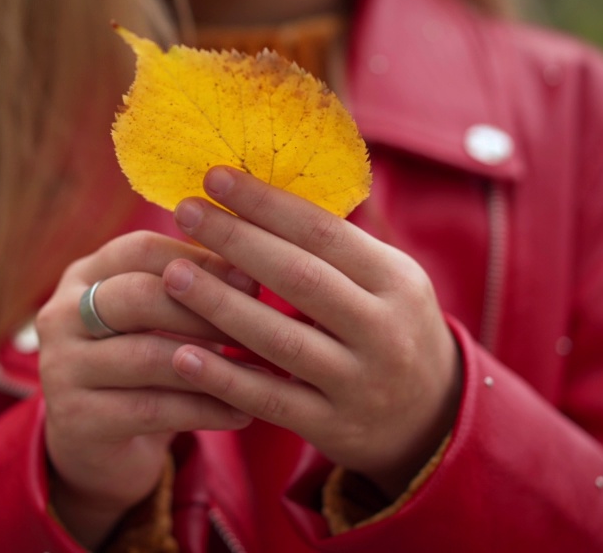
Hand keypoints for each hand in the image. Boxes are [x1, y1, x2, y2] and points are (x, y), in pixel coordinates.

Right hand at [35, 231, 253, 547]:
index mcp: (83, 275)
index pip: (142, 249)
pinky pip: (153, 409)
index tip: (252, 278)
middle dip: (205, 310)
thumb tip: (254, 274)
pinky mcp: (75, 420)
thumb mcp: (157, 322)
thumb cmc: (140, 369)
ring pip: (147, 356)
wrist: (94, 447)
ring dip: (213, 365)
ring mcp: (62, 368)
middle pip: (138, 296)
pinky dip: (204, 411)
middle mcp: (61, 314)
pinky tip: (242, 414)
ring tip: (261, 372)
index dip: (200, 260)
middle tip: (259, 326)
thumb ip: (191, 294)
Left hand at [162, 167, 461, 497]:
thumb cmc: (388, 326)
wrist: (430, 417)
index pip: (325, 233)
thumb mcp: (385, 280)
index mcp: (396, 281)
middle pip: (301, 279)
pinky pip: (269, 400)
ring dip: (220, 305)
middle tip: (184, 210)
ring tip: (172, 274)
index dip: (267, 203)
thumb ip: (332, 245)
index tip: (215, 177)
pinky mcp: (331, 426)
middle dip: (237, 240)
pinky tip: (182, 355)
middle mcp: (384, 331)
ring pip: (280, 341)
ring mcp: (358, 383)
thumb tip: (256, 186)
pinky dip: (224, 378)